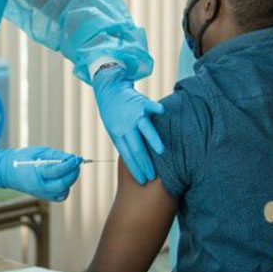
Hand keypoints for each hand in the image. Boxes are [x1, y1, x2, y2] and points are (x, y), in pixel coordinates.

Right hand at [0, 147, 81, 201]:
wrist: (4, 171)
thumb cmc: (20, 159)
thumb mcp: (37, 152)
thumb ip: (55, 156)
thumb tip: (71, 158)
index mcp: (35, 175)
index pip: (57, 171)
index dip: (69, 165)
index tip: (77, 158)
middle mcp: (38, 187)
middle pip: (62, 185)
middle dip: (72, 174)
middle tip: (76, 164)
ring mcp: (40, 194)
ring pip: (62, 192)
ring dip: (69, 181)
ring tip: (70, 169)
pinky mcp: (42, 196)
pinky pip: (58, 196)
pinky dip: (64, 188)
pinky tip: (63, 177)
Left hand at [92, 66, 164, 183]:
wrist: (110, 91)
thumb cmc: (114, 114)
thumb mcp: (114, 130)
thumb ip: (125, 142)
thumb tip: (137, 161)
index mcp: (117, 134)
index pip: (127, 155)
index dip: (135, 169)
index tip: (142, 180)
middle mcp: (125, 125)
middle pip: (136, 147)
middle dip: (145, 163)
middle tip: (153, 176)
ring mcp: (134, 114)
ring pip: (144, 128)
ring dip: (152, 140)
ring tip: (161, 151)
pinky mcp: (142, 102)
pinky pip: (150, 106)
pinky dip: (156, 109)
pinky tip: (162, 113)